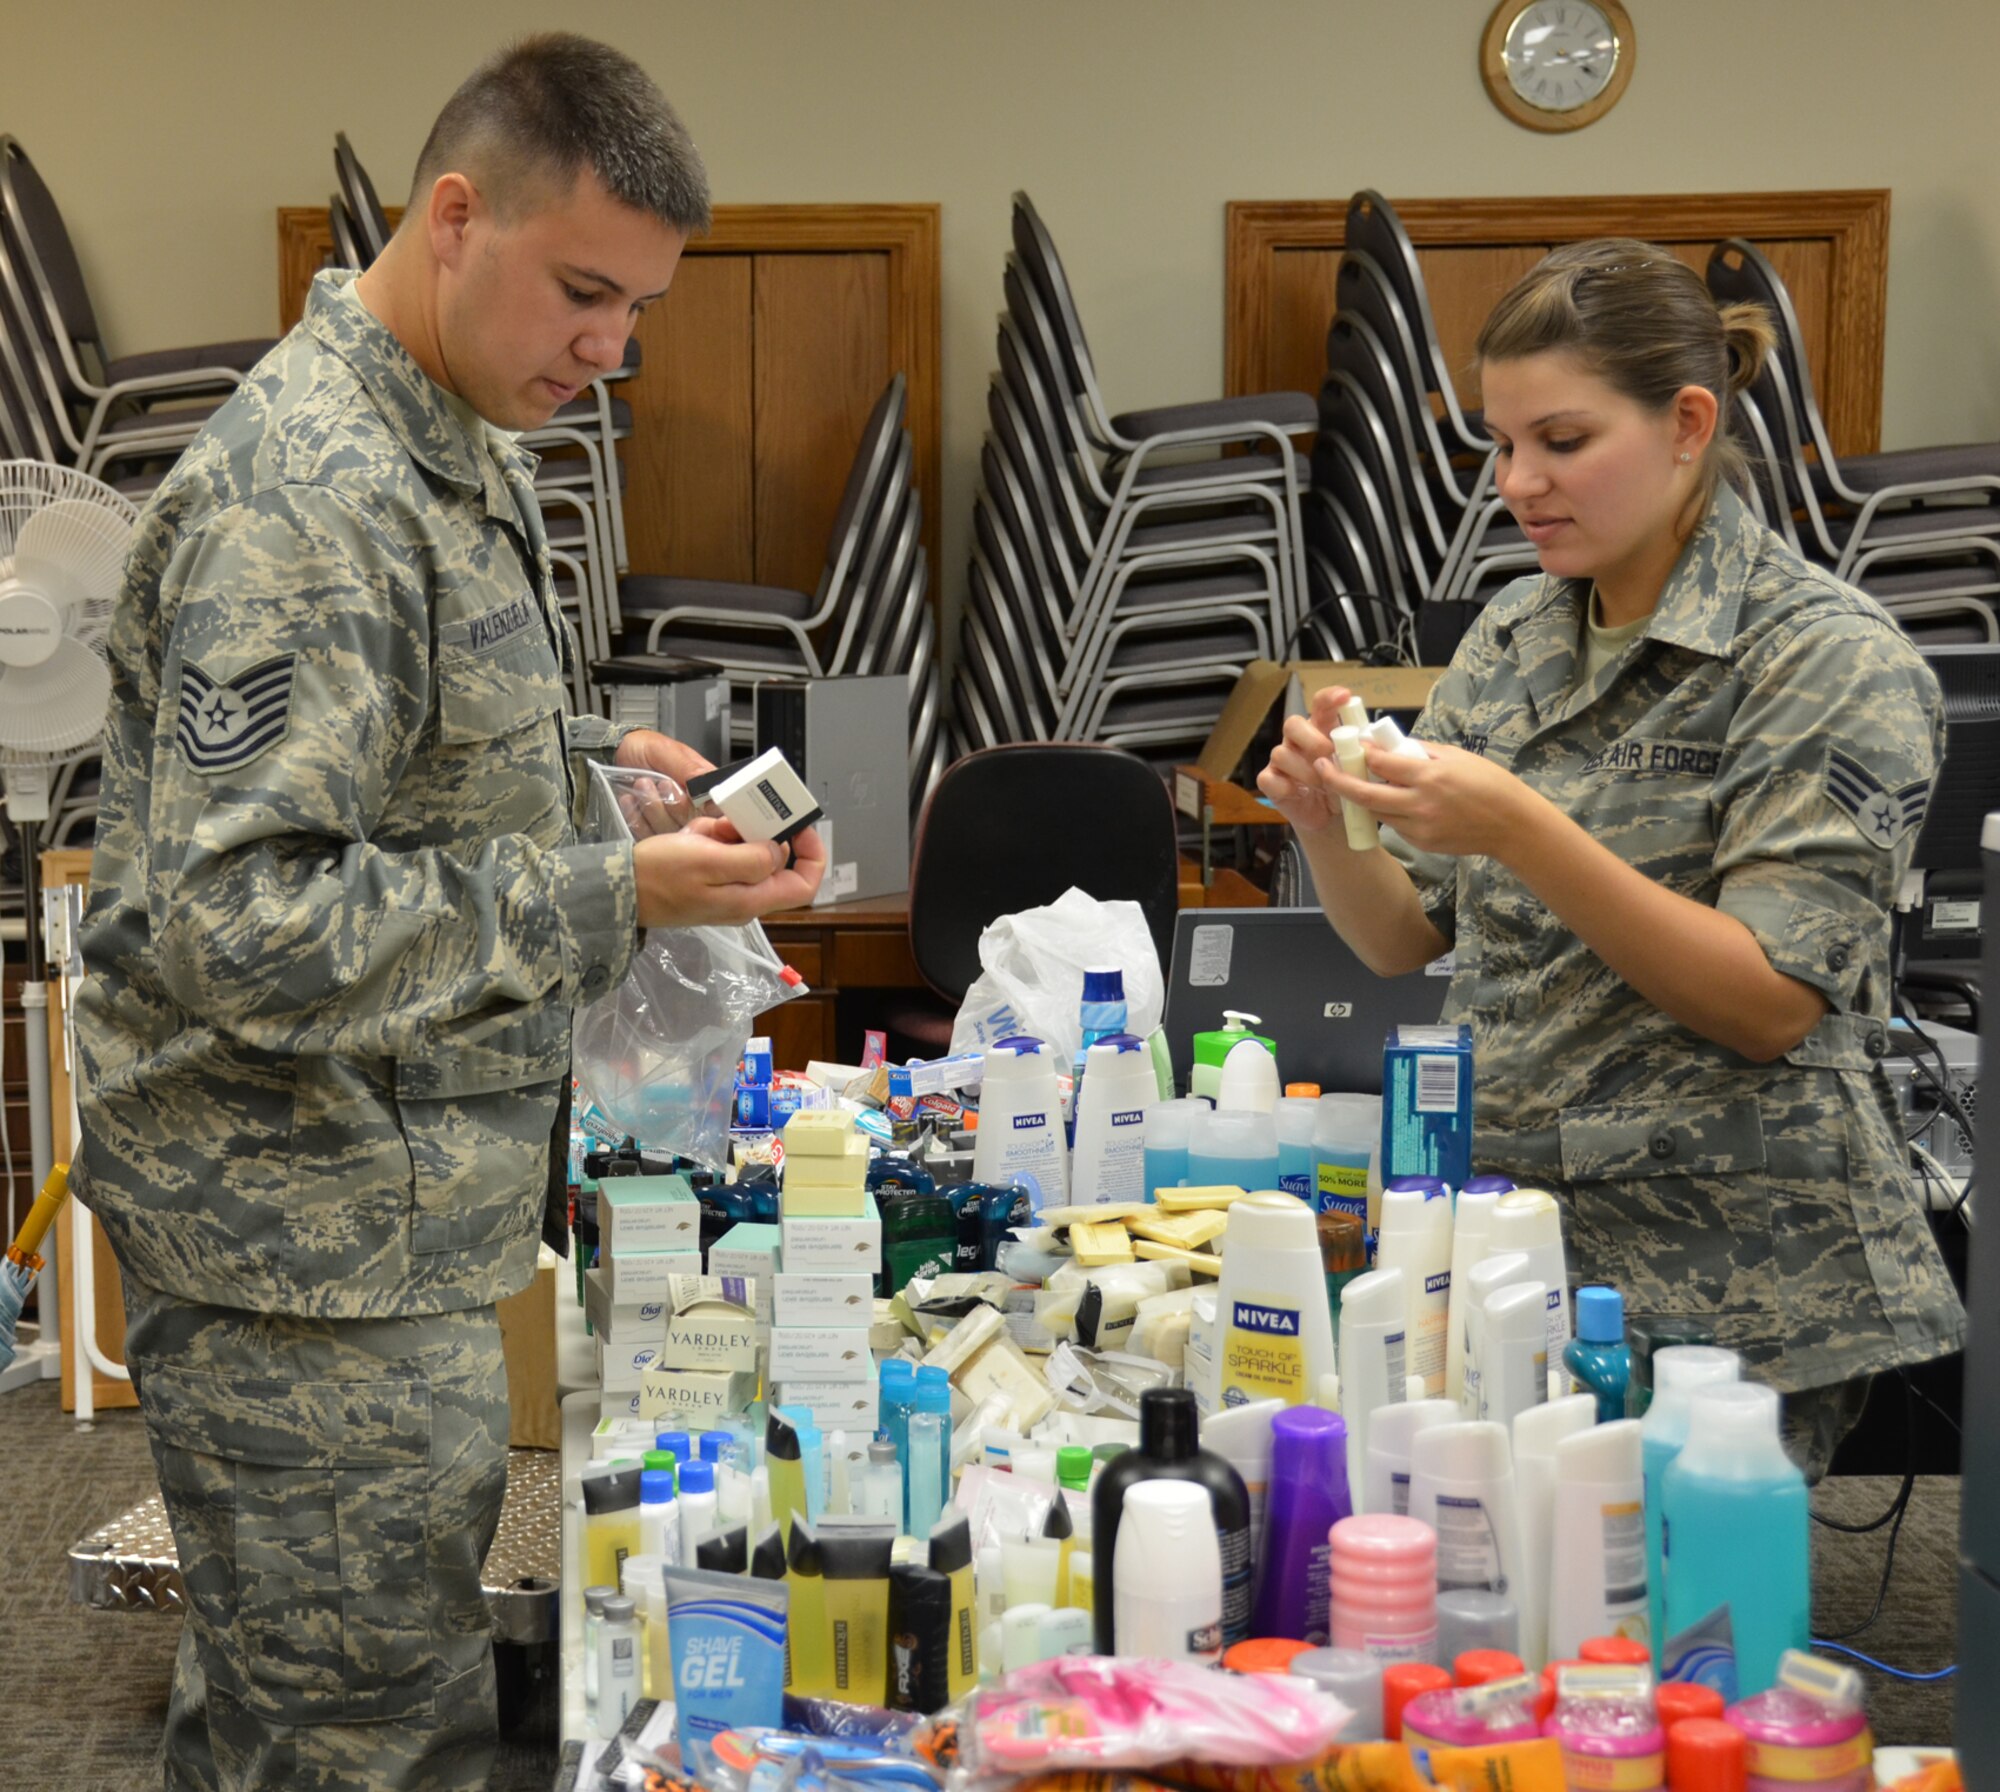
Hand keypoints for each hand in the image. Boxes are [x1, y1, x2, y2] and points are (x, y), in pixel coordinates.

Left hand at [613, 730, 714, 837]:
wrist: (618, 753)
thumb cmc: (645, 748)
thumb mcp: (665, 750)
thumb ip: (688, 768)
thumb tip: (710, 784)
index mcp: (706, 789)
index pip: (715, 811)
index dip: (699, 808)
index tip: (679, 793)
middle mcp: (694, 810)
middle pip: (693, 826)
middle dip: (670, 804)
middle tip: (660, 783)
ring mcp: (673, 823)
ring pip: (670, 833)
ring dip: (652, 809)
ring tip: (641, 785)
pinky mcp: (653, 832)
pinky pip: (649, 837)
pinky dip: (637, 819)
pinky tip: (630, 801)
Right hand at [632, 825, 825, 927]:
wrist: (618, 888)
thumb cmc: (658, 876)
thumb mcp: (709, 860)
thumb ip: (752, 858)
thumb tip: (779, 851)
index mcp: (751, 900)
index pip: (804, 884)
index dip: (811, 854)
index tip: (799, 826)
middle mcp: (744, 898)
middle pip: (773, 859)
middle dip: (755, 833)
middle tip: (729, 823)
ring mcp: (726, 889)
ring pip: (746, 849)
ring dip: (727, 832)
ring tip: (702, 832)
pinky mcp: (709, 878)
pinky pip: (723, 849)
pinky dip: (712, 835)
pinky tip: (692, 837)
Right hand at [1256, 685, 1357, 835]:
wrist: (1331, 820)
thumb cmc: (1343, 787)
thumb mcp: (1357, 769)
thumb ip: (1360, 755)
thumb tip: (1368, 748)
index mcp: (1321, 730)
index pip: (1321, 705)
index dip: (1330, 697)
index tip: (1345, 697)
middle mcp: (1298, 741)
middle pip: (1293, 724)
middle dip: (1313, 741)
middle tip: (1330, 759)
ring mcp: (1282, 761)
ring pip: (1280, 753)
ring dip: (1305, 771)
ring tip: (1324, 786)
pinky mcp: (1270, 782)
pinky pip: (1268, 778)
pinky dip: (1285, 787)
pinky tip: (1301, 794)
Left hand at [1316, 737, 1539, 859]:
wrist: (1512, 825)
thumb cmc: (1489, 783)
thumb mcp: (1456, 757)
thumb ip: (1421, 752)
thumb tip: (1392, 745)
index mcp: (1429, 776)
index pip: (1382, 764)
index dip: (1362, 753)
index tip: (1349, 744)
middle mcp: (1420, 803)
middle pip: (1366, 795)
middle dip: (1339, 782)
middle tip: (1322, 769)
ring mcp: (1419, 827)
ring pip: (1377, 813)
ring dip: (1363, 798)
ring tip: (1353, 783)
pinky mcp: (1422, 843)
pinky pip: (1396, 826)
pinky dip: (1389, 813)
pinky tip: (1392, 802)